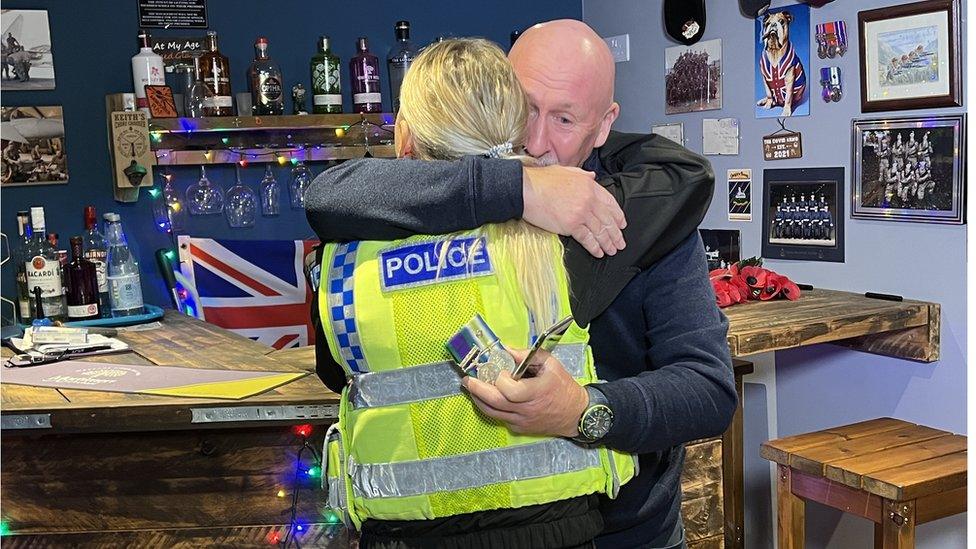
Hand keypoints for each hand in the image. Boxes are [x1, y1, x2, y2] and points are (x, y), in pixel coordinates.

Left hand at [460, 348, 588, 436]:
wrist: (576, 415)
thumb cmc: (563, 387)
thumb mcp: (551, 365)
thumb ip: (527, 355)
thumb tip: (505, 350)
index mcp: (536, 393)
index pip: (510, 391)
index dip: (500, 380)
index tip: (498, 370)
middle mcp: (527, 410)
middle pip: (495, 403)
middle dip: (477, 389)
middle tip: (467, 379)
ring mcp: (521, 421)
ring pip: (492, 412)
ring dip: (478, 399)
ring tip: (470, 387)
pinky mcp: (519, 428)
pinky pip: (499, 417)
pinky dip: (489, 407)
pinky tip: (484, 397)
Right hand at [522, 165, 626, 257]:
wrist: (527, 189)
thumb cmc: (542, 180)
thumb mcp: (566, 170)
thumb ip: (582, 175)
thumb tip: (592, 176)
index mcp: (589, 185)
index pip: (610, 202)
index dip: (618, 216)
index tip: (621, 224)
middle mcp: (589, 199)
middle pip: (607, 220)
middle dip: (616, 234)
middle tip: (620, 243)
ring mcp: (581, 213)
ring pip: (600, 231)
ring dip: (607, 243)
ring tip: (612, 250)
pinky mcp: (571, 225)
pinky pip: (587, 239)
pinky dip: (594, 247)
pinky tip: (598, 252)